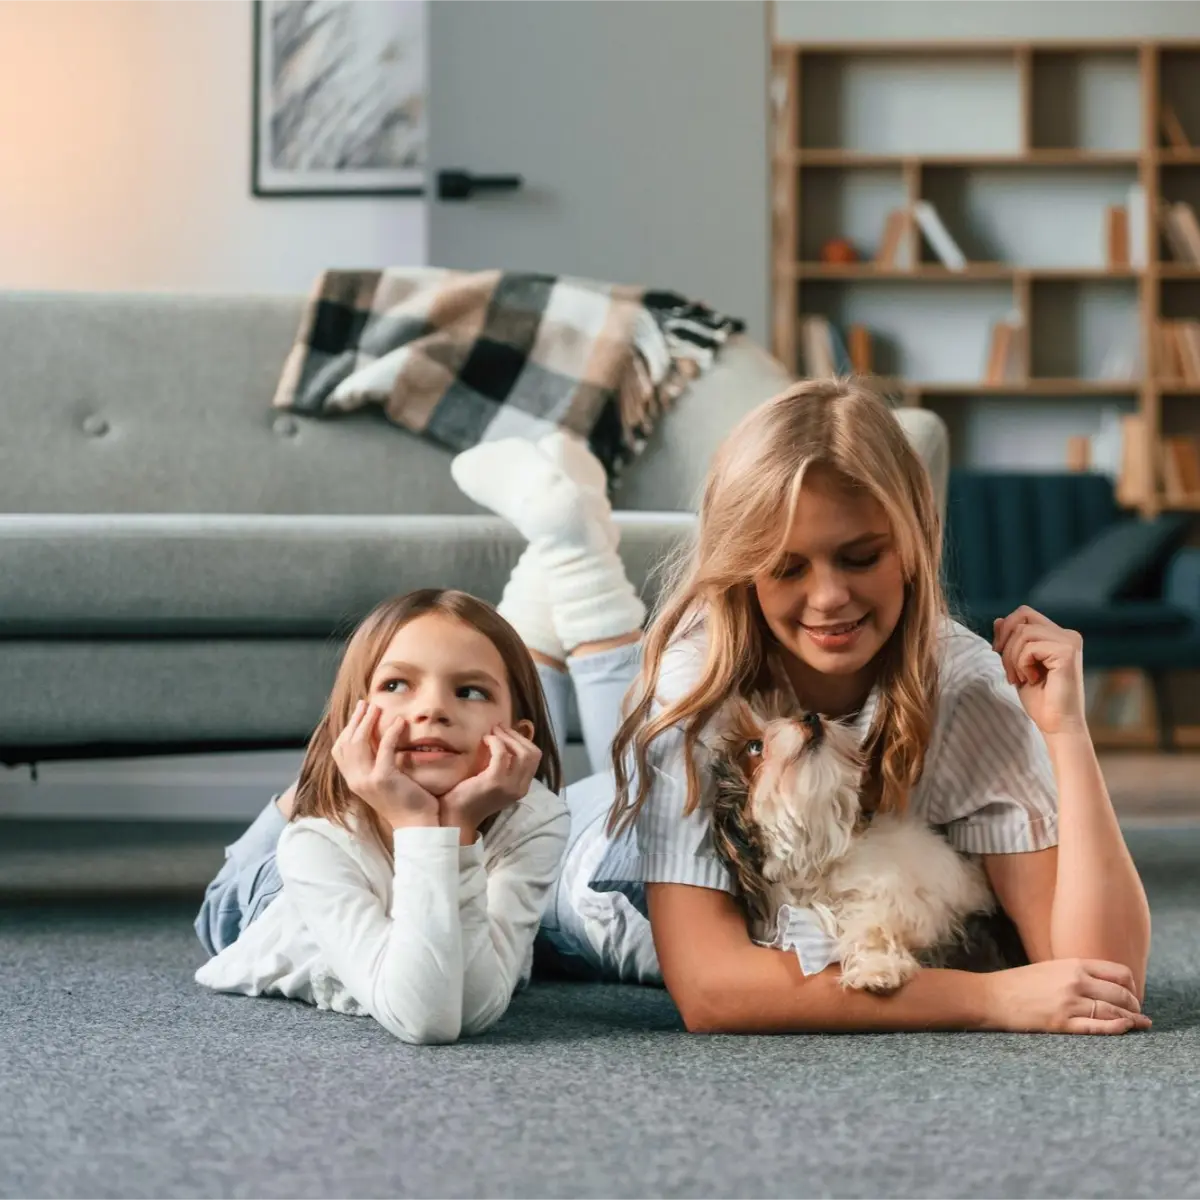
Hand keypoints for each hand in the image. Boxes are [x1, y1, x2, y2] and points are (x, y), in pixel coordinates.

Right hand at [331, 702, 438, 829]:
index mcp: (354, 781)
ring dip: (368, 721)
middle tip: (366, 703)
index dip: (347, 729)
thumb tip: (378, 742)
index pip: (340, 750)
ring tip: (378, 708)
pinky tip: (400, 722)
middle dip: (355, 720)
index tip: (358, 712)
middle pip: (347, 743)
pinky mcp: (383, 779)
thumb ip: (377, 764)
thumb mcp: (385, 782)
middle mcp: (356, 780)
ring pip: (360, 743)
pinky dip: (391, 732)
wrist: (418, 825)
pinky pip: (385, 748)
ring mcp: (367, 780)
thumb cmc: (406, 802)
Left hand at [439, 725, 541, 840]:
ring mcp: (509, 786)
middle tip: (500, 728)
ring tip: (493, 732)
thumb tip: (505, 741)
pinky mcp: (495, 781)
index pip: (534, 758)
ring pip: (522, 752)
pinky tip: (484, 740)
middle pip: (532, 753)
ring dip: (507, 737)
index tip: (507, 733)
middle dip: (517, 736)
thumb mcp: (494, 783)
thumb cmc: (470, 798)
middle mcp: (520, 788)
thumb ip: (503, 768)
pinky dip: (494, 742)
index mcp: (521, 788)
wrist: (456, 817)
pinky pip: (501, 753)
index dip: (523, 741)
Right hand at [981, 958, 1150, 1034]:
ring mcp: (1070, 1003)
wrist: (993, 996)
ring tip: (1139, 1024)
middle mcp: (1075, 981)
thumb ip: (1077, 973)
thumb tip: (1103, 984)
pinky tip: (1125, 1029)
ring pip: (1114, 1011)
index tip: (1131, 995)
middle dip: (1134, 1006)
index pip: (1119, 973)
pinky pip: (1098, 1026)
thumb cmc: (1020, 983)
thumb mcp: (1051, 968)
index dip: (1131, 986)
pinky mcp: (1062, 1023)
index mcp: (1073, 964)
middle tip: (1137, 1013)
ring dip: (1131, 1019)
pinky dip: (1117, 1028)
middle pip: (1121, 994)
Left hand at [993, 606, 1086, 736]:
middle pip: (1021, 617)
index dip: (1005, 628)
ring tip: (1019, 678)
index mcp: (1058, 635)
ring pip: (1022, 632)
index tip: (998, 651)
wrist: (1057, 725)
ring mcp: (1069, 641)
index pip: (1024, 613)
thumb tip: (997, 619)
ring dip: (1012, 658)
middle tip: (1009, 671)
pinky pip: (1029, 647)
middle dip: (1006, 644)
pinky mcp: (1067, 652)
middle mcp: (1067, 635)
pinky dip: (1022, 664)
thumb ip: (1011, 642)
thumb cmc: (1040, 699)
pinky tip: (1032, 679)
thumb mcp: (1017, 665)